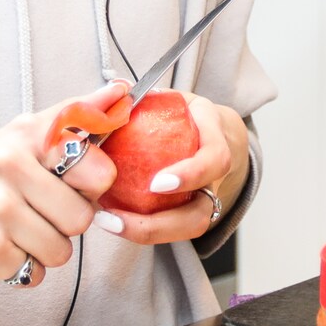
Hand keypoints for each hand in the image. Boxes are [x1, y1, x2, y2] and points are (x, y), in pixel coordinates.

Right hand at [0, 82, 127, 286]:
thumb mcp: (19, 136)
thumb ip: (75, 116)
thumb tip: (120, 92)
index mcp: (25, 137)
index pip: (98, 168)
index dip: (91, 185)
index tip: (71, 182)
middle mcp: (10, 168)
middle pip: (82, 217)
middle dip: (63, 222)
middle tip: (33, 211)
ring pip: (62, 249)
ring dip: (42, 248)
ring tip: (13, 230)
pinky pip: (35, 272)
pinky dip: (20, 267)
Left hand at [108, 95, 250, 246]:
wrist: (214, 133)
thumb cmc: (186, 115)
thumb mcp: (172, 98)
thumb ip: (144, 98)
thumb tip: (116, 91)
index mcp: (215, 136)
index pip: (215, 159)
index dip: (191, 174)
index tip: (157, 183)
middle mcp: (216, 176)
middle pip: (203, 212)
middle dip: (162, 224)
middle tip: (117, 218)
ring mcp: (207, 198)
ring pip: (189, 228)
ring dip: (148, 233)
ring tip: (108, 223)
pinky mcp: (192, 213)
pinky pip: (173, 230)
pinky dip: (142, 229)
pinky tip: (112, 221)